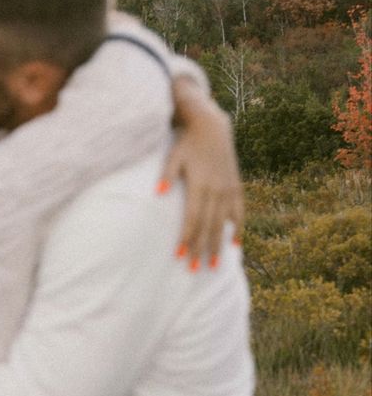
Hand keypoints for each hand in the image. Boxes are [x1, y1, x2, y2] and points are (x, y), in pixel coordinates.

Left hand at [161, 82, 243, 265]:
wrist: (212, 126)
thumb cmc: (187, 142)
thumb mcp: (173, 156)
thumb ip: (166, 176)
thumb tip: (157, 195)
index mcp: (200, 185)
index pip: (192, 218)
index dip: (187, 237)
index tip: (180, 256)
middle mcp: (216, 190)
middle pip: (208, 226)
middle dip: (201, 249)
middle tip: (195, 269)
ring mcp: (228, 190)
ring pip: (223, 224)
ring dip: (219, 245)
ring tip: (215, 266)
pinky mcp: (236, 187)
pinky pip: (239, 212)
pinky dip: (237, 229)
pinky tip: (236, 245)